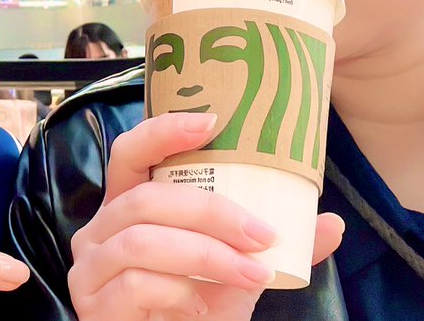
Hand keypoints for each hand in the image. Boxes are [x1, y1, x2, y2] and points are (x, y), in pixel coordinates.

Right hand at [68, 112, 343, 319]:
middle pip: (146, 198)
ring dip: (206, 254)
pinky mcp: (92, 304)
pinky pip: (135, 284)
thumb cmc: (196, 308)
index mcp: (129, 205)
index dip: (163, 131)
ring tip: (251, 272)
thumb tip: (332, 224)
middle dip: (211, 211)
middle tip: (262, 233)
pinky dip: (180, 292)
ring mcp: (91, 267)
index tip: (213, 121)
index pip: (130, 152)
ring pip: (141, 241)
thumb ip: (278, 247)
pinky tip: (204, 305)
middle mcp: (100, 229)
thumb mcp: (239, 270)